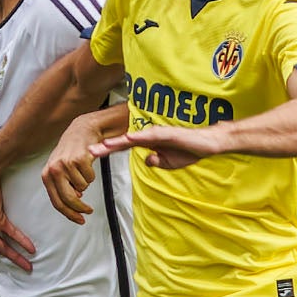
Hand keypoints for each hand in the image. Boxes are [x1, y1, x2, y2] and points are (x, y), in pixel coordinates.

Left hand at [41, 110, 107, 222]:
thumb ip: (63, 186)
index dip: (69, 214)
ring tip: (83, 170)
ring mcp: (66, 164)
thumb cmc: (72, 151)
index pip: (57, 201)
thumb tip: (75, 200)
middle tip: (88, 211)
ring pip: (82, 188)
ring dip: (86, 182)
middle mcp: (54, 170)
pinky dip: (91, 174)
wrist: (82, 130)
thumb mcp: (61, 169)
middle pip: (68, 199)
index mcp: (47, 175)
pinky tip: (87, 163)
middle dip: (80, 208)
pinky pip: (90, 178)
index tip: (79, 220)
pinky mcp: (79, 159)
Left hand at [91, 123, 217, 169]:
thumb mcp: (168, 162)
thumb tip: (147, 160)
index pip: (124, 147)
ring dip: (117, 142)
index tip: (93, 155)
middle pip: (123, 142)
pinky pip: (149, 136)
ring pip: (132, 138)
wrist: (207, 144)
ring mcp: (157, 133)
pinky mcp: (167, 134)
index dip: (109, 150)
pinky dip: (137, 138)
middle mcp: (149, 136)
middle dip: (106, 146)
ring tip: (102, 147)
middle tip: (89, 151)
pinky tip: (126, 139)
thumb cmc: (189, 151)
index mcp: (148, 143)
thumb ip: (157, 161)